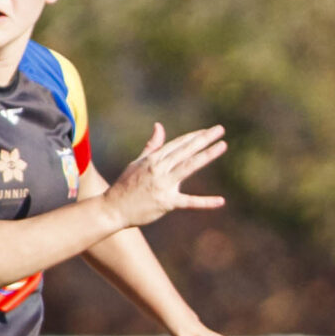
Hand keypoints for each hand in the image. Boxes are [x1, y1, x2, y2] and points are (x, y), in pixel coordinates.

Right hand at [104, 122, 228, 228]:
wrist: (112, 210)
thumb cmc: (125, 186)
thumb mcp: (137, 163)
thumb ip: (152, 146)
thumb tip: (159, 126)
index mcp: (152, 160)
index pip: (177, 144)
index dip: (194, 136)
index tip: (209, 130)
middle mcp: (158, 170)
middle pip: (185, 151)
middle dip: (203, 139)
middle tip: (220, 129)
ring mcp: (163, 186)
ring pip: (189, 167)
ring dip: (206, 155)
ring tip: (222, 145)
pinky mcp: (166, 203)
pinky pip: (188, 202)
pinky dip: (205, 202)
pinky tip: (221, 201)